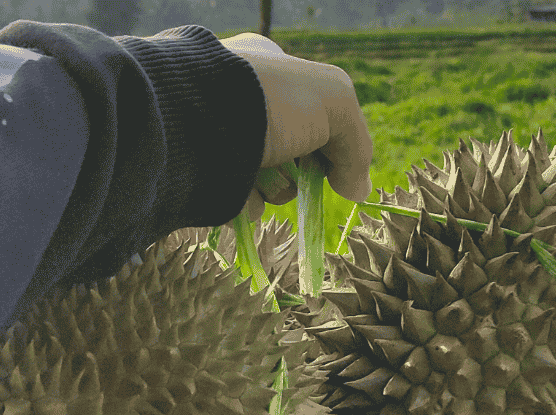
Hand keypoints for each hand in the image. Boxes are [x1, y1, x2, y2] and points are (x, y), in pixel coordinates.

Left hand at [220, 33, 372, 222]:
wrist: (198, 123)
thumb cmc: (272, 99)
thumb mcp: (335, 104)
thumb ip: (356, 146)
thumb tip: (357, 190)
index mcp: (269, 68)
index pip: (314, 108)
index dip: (331, 134)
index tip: (334, 154)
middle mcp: (243, 100)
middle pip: (295, 150)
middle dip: (302, 167)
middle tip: (299, 167)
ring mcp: (222, 139)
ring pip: (269, 181)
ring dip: (276, 189)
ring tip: (263, 175)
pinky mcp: (204, 176)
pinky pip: (239, 200)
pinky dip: (247, 204)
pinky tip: (241, 190)